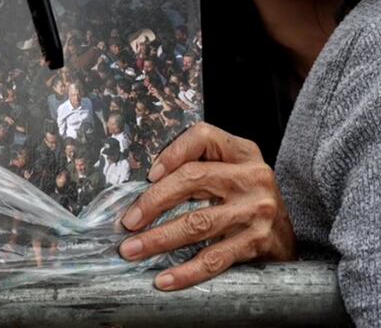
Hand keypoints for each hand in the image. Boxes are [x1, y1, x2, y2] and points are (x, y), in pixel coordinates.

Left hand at [118, 123, 294, 290]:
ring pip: (197, 223)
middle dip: (152, 201)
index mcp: (242, 152)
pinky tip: (164, 279)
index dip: (172, 152)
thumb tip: (144, 184)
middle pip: (192, 179)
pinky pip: (214, 258)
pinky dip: (186, 272)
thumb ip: (198, 165)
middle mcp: (252, 176)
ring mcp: (257, 210)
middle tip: (128, 221)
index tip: (148, 175)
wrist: (288, 235)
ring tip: (132, 249)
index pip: (202, 137)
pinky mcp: (257, 241)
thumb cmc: (245, 198)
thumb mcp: (230, 169)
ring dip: (158, 239)